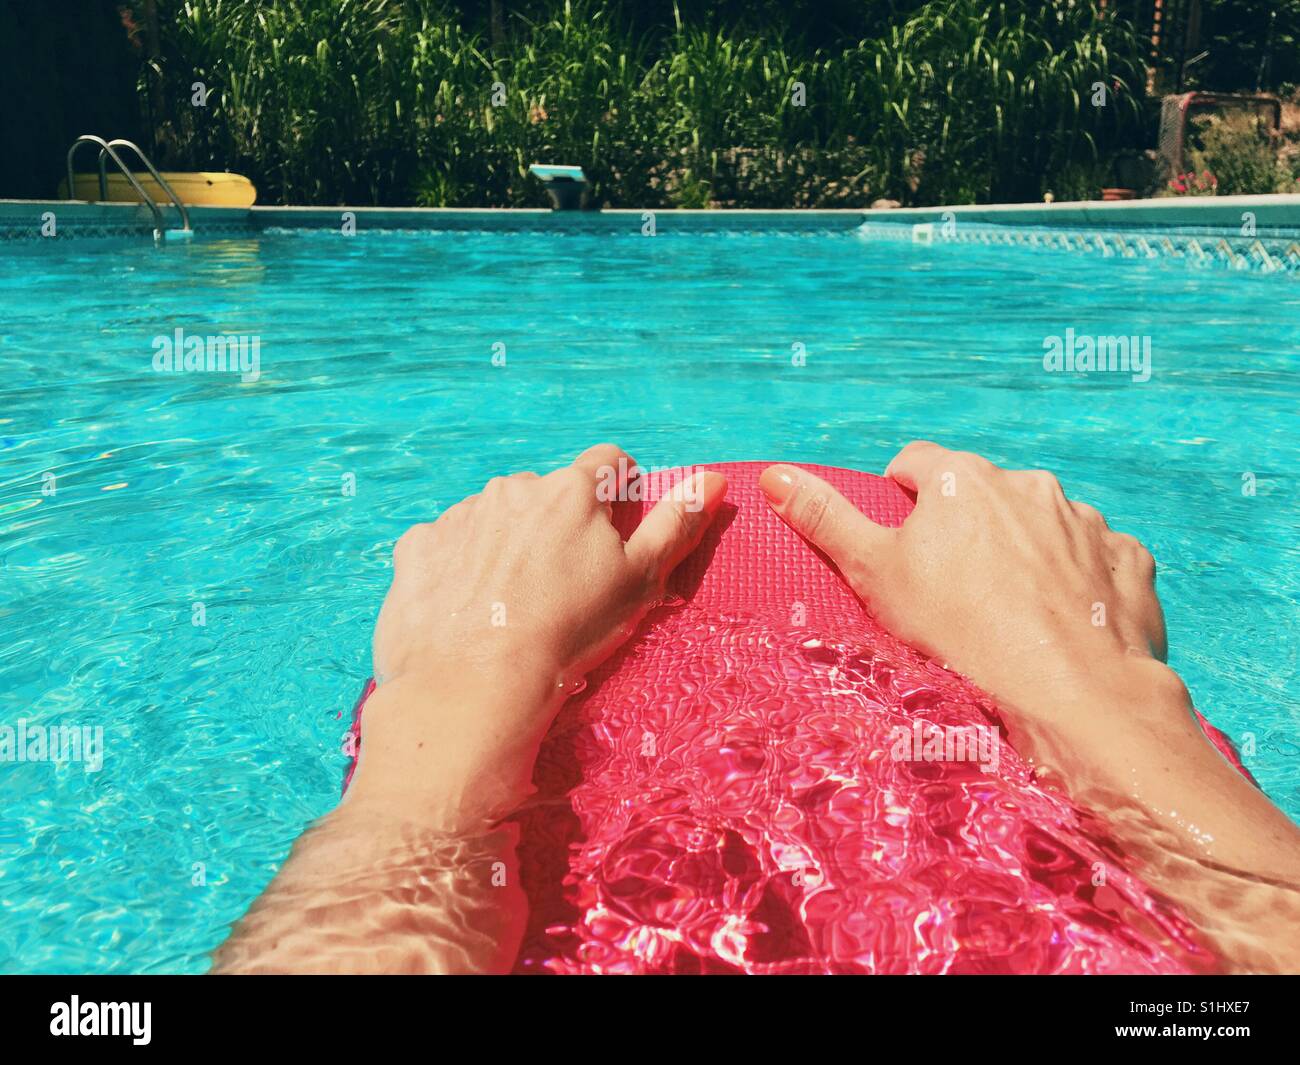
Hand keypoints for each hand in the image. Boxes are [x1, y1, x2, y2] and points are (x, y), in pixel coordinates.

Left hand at [357, 444, 726, 827]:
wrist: (473, 683)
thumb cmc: (568, 633)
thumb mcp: (639, 582)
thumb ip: (676, 525)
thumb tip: (712, 479)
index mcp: (571, 491)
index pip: (608, 464)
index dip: (617, 496)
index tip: (612, 535)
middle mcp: (513, 488)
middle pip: (547, 494)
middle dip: (556, 525)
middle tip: (560, 584)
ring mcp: (461, 515)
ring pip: (495, 517)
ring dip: (507, 543)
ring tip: (511, 602)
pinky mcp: (418, 546)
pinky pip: (447, 544)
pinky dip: (459, 565)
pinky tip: (469, 607)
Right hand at [758, 442, 1175, 741]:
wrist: (1069, 689)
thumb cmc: (959, 630)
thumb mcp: (874, 574)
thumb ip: (825, 519)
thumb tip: (775, 475)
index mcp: (963, 479)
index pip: (916, 463)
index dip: (901, 496)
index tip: (901, 537)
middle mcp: (1028, 484)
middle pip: (981, 492)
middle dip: (965, 526)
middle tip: (952, 586)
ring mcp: (1084, 519)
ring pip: (1040, 523)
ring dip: (1023, 550)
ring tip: (1009, 610)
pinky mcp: (1125, 558)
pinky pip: (1093, 556)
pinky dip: (1075, 578)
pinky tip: (1061, 620)